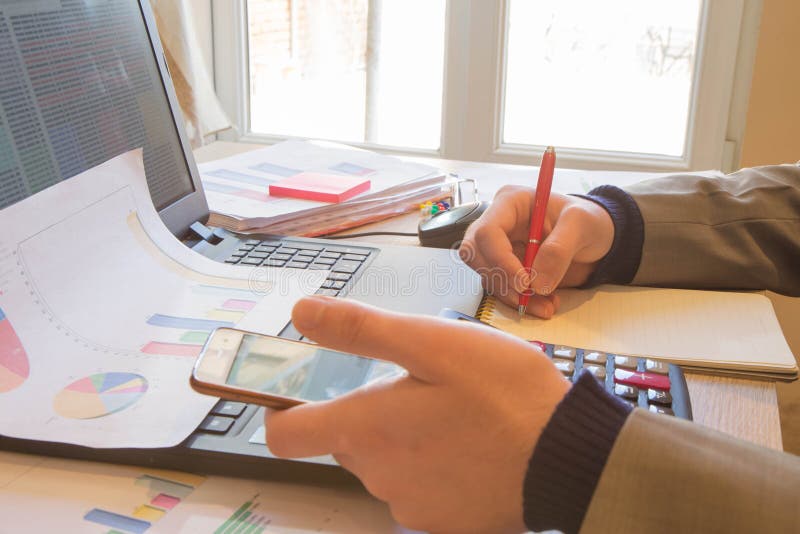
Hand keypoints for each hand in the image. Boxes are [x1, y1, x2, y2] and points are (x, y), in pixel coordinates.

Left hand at [266, 296, 569, 533]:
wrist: (568, 456)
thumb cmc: (502, 392)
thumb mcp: (433, 343)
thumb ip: (362, 329)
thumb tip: (301, 313)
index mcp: (366, 429)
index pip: (285, 435)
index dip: (284, 410)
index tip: (306, 390)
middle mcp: (376, 476)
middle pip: (346, 440)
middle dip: (370, 411)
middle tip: (422, 385)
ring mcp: (409, 505)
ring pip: (384, 461)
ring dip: (404, 437)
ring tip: (455, 413)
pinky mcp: (442, 522)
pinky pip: (418, 487)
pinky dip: (432, 465)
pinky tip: (470, 446)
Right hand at [459, 186, 613, 317]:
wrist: (595, 238)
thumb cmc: (587, 220)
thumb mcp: (581, 224)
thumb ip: (559, 250)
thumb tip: (537, 282)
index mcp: (510, 203)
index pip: (488, 231)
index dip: (500, 259)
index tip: (524, 281)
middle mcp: (498, 224)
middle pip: (475, 254)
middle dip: (500, 279)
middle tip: (528, 294)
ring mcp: (499, 248)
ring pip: (487, 275)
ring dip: (513, 296)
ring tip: (547, 304)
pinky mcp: (506, 268)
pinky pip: (502, 289)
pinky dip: (521, 302)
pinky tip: (545, 303)